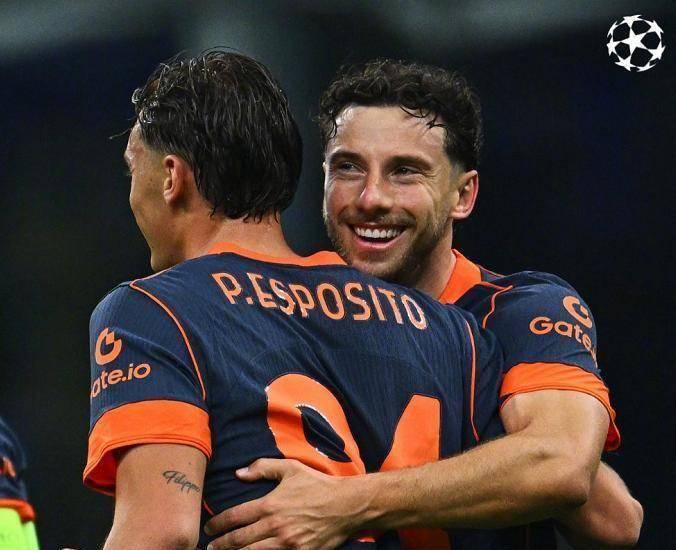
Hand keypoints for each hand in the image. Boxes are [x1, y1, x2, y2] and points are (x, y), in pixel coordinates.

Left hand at [204, 458, 364, 548]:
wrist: (347, 506)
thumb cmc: (318, 485)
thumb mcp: (291, 469)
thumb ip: (263, 468)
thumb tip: (239, 473)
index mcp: (270, 504)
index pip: (235, 517)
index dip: (217, 524)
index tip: (209, 528)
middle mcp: (275, 526)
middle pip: (238, 541)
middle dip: (220, 546)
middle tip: (209, 548)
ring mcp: (286, 544)